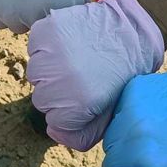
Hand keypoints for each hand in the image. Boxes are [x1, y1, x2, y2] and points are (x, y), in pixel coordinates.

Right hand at [28, 0, 163, 149]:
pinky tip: (68, 44)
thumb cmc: (122, 76)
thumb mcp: (110, 115)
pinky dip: (46, 46)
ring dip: (50, 69)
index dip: (71, 112)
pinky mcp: (46, 30)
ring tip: (76, 59)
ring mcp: (51, 52)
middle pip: (41, 98)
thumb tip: (53, 131)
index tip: (87, 96)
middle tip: (82, 76)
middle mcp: (60, 79)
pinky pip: (34, 46)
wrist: (132, 33)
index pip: (54, 121)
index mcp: (78, 103)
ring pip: (36, 72)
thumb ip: (81, 136)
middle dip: (58, 91)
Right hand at [103, 61, 166, 166]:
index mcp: (143, 164)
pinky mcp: (135, 88)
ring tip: (155, 140)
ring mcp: (131, 107)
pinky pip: (122, 110)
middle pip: (112, 157)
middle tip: (152, 161)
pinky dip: (133, 117)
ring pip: (114, 133)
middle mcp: (130, 134)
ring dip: (128, 140)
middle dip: (128, 162)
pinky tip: (155, 119)